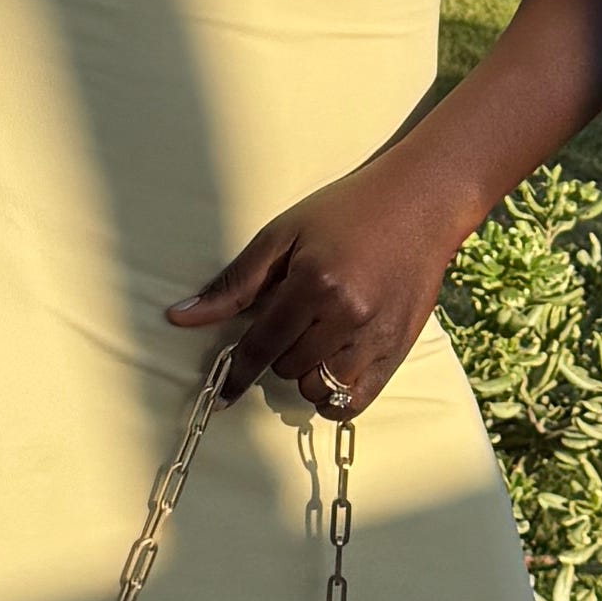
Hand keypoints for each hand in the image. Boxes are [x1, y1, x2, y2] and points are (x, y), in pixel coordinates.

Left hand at [169, 152, 470, 420]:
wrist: (420, 201)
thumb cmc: (347, 211)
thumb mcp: (284, 233)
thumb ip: (235, 282)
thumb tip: (181, 318)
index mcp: (314, 283)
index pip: (260, 346)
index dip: (237, 374)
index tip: (223, 395)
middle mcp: (347, 315)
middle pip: (288, 368)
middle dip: (278, 351)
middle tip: (292, 318)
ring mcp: (377, 335)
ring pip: (320, 388)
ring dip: (306, 373)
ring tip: (313, 339)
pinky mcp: (400, 347)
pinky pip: (356, 400)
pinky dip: (336, 396)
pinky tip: (331, 370)